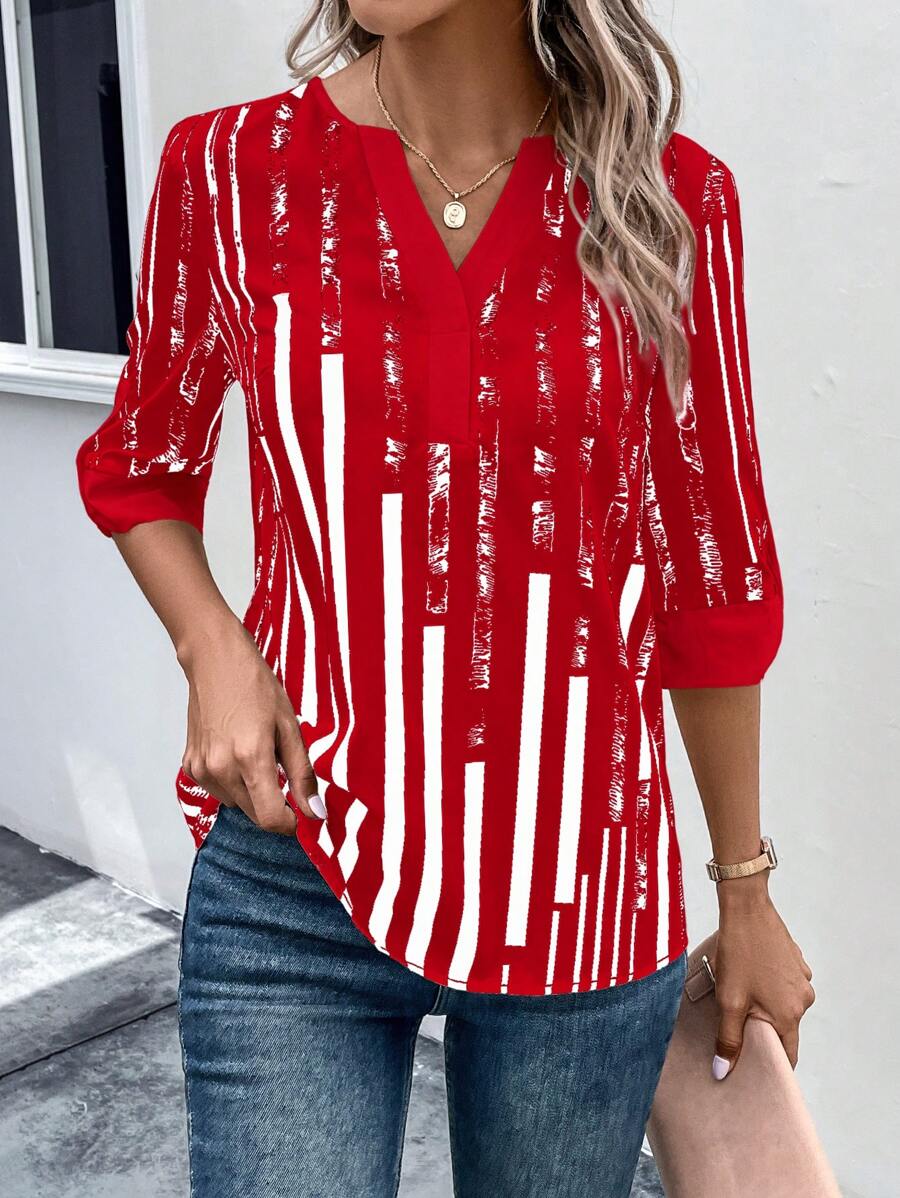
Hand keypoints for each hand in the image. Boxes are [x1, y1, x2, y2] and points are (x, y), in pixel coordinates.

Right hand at [178, 614, 321, 833]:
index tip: (304, 814)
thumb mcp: (289, 726)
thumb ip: (302, 774)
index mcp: (250, 758)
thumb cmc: (255, 685)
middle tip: (284, 774)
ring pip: (236, 805)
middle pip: (254, 814)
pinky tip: (237, 753)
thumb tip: (315, 812)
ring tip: (258, 756)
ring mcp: (201, 769)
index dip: (292, 823)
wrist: (215, 661)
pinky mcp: (190, 766)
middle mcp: (221, 769)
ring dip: (253, 793)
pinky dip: (233, 783)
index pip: (271, 818)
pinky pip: (219, 791)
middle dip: (275, 805)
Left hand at [711, 874, 814, 1079]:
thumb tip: (723, 1071)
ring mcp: (802, 978)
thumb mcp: (729, 1000)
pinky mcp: (796, 961)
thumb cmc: (738, 953)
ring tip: (739, 990)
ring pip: (782, 1003)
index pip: (787, 1054)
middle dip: (761, 1027)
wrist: (747, 909)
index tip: (754, 1069)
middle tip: (736, 1020)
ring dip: (764, 1002)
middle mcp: (803, 999)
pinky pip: (783, 983)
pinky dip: (768, 984)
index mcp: (790, 1014)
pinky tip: (748, 971)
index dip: (770, 1064)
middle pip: (783, 1026)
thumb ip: (728, 1038)